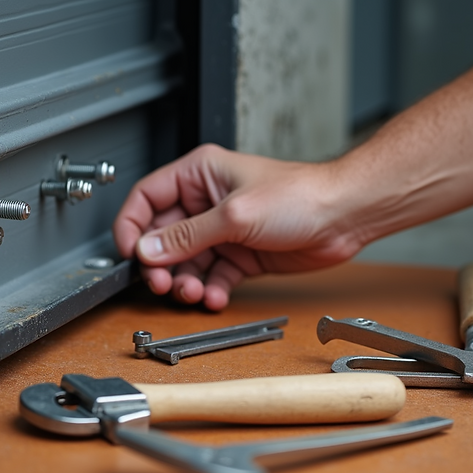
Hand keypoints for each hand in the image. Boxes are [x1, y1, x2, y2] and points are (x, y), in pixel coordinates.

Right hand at [113, 144, 364, 309]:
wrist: (343, 216)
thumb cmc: (301, 196)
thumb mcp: (235, 215)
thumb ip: (188, 235)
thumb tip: (149, 248)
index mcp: (199, 174)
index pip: (147, 198)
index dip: (132, 226)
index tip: (129, 253)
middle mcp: (207, 201)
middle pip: (163, 236)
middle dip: (160, 264)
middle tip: (161, 283)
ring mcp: (223, 230)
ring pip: (186, 262)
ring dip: (184, 282)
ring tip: (192, 293)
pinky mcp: (239, 254)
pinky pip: (212, 276)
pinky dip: (210, 290)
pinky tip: (215, 297)